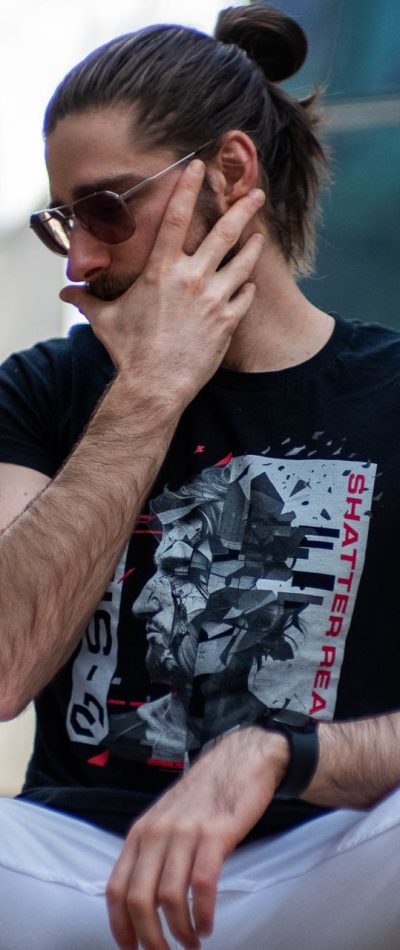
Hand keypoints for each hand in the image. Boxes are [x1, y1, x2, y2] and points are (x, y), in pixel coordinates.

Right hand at [60, 161, 264, 408]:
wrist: (155, 385)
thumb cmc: (129, 352)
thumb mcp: (105, 321)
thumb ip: (88, 301)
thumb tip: (66, 293)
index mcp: (161, 270)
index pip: (176, 218)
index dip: (187, 188)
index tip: (198, 166)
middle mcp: (191, 278)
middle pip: (224, 233)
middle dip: (242, 209)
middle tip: (256, 193)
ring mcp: (213, 299)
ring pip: (242, 262)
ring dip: (252, 246)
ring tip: (260, 236)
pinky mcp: (227, 321)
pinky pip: (245, 296)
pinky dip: (247, 288)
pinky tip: (249, 284)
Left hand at [106, 727, 287, 949]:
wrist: (240, 759)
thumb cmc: (205, 793)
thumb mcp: (165, 817)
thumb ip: (151, 850)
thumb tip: (142, 897)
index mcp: (140, 832)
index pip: (115, 887)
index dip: (119, 925)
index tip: (130, 949)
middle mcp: (157, 833)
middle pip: (139, 899)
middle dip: (149, 938)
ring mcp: (185, 833)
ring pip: (169, 898)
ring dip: (179, 932)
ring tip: (191, 943)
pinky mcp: (215, 834)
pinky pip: (202, 885)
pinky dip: (203, 914)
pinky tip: (208, 925)